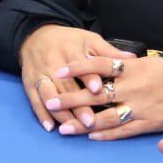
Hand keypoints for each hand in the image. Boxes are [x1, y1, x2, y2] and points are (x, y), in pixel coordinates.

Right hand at [18, 24, 135, 133]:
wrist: (35, 35)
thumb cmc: (68, 40)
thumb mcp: (88, 40)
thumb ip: (108, 52)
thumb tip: (132, 59)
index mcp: (69, 50)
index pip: (80, 66)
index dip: (88, 78)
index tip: (98, 90)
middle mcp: (52, 62)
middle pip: (65, 86)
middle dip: (77, 105)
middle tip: (90, 121)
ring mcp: (39, 74)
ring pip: (49, 95)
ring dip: (60, 113)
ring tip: (72, 127)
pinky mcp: (29, 82)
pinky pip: (34, 100)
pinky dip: (41, 114)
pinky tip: (50, 126)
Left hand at [45, 54, 162, 139]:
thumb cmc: (160, 72)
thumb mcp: (138, 62)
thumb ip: (115, 64)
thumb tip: (88, 61)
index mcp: (129, 69)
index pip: (99, 65)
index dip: (78, 67)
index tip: (58, 71)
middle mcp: (132, 88)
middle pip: (97, 95)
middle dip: (72, 100)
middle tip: (50, 103)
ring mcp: (141, 107)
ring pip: (107, 117)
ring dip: (84, 124)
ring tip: (64, 128)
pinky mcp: (149, 123)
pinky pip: (125, 130)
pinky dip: (107, 134)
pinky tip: (91, 136)